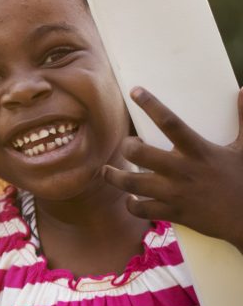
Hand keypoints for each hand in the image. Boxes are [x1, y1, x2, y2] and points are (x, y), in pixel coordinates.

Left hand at [103, 86, 242, 252]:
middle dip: (127, 146)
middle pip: (140, 153)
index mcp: (198, 151)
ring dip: (114, 177)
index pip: (170, 122)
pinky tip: (129, 198)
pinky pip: (142, 209)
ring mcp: (175, 193)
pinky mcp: (173, 213)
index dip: (151, 105)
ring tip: (106, 171)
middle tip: (126, 145)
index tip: (135, 92)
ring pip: (132, 183)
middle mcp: (182, 170)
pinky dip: (131, 205)